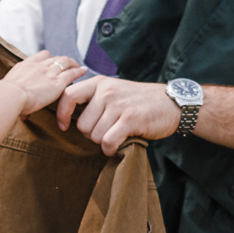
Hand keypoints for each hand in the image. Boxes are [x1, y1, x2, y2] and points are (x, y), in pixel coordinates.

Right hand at [0, 52, 87, 114]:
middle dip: (62, 60)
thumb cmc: (6, 97)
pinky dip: (78, 71)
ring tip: (78, 66)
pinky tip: (83, 71)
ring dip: (72, 63)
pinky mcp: (58, 82)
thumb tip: (24, 115)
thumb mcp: (10, 93)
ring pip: (65, 62)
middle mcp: (38, 66)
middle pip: (55, 58)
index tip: (52, 62)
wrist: (10, 95)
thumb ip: (19, 101)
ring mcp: (49, 73)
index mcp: (25, 65)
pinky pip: (71, 73)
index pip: (41, 56)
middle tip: (68, 64)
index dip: (48, 58)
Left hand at [55, 77, 181, 155]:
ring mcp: (119, 105)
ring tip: (115, 135)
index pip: (68, 95)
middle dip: (90, 134)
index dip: (62, 113)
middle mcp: (107, 92)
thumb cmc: (140, 101)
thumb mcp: (115, 91)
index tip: (64, 126)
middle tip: (106, 132)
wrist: (172, 103)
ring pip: (94, 135)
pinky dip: (110, 149)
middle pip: (81, 124)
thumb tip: (70, 118)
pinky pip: (108, 141)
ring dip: (102, 142)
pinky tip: (116, 147)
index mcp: (100, 83)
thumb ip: (94, 99)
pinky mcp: (131, 119)